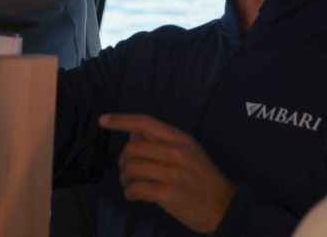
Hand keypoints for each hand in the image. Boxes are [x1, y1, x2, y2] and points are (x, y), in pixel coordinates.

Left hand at [99, 113, 235, 233]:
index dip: (121, 120)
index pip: (145, 122)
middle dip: (123, 160)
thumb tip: (132, 133)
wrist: (223, 205)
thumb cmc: (202, 176)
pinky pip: (136, 189)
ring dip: (125, 178)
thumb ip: (161, 140)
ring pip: (132, 168)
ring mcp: (172, 173)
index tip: (103, 120)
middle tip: (126, 171)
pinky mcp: (168, 194)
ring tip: (130, 184)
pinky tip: (134, 195)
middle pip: (134, 147)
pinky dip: (130, 192)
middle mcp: (175, 152)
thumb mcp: (187, 150)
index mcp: (180, 138)